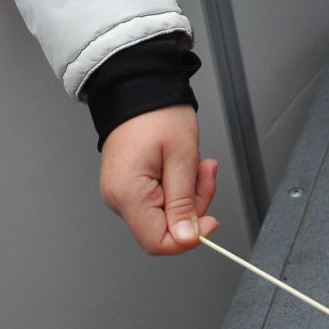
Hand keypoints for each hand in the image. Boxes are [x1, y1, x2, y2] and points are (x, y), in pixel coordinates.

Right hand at [98, 105, 218, 253]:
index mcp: (127, 193)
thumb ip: (184, 201)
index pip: (158, 242)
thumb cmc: (157, 113)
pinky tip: (184, 165)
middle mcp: (118, 197)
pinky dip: (178, 185)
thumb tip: (186, 237)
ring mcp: (122, 191)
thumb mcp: (182, 156)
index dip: (187, 237)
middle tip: (206, 174)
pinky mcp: (130, 185)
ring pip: (166, 213)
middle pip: (165, 227)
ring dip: (189, 192)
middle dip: (194, 205)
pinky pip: (159, 198)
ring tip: (197, 164)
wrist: (139, 86)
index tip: (210, 220)